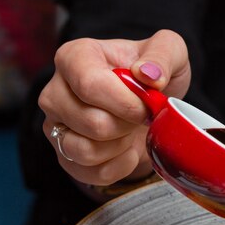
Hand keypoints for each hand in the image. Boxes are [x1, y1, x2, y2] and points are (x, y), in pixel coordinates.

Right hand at [39, 29, 190, 185]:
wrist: (149, 106)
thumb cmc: (153, 75)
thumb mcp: (170, 51)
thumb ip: (163, 54)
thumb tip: (148, 75)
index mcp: (74, 57)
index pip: (90, 84)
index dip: (125, 102)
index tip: (147, 105)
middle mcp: (55, 90)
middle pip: (91, 121)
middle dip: (127, 124)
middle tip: (141, 115)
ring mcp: (54, 124)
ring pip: (85, 151)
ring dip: (121, 146)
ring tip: (131, 129)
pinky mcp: (63, 153)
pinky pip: (89, 172)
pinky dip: (118, 167)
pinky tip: (129, 150)